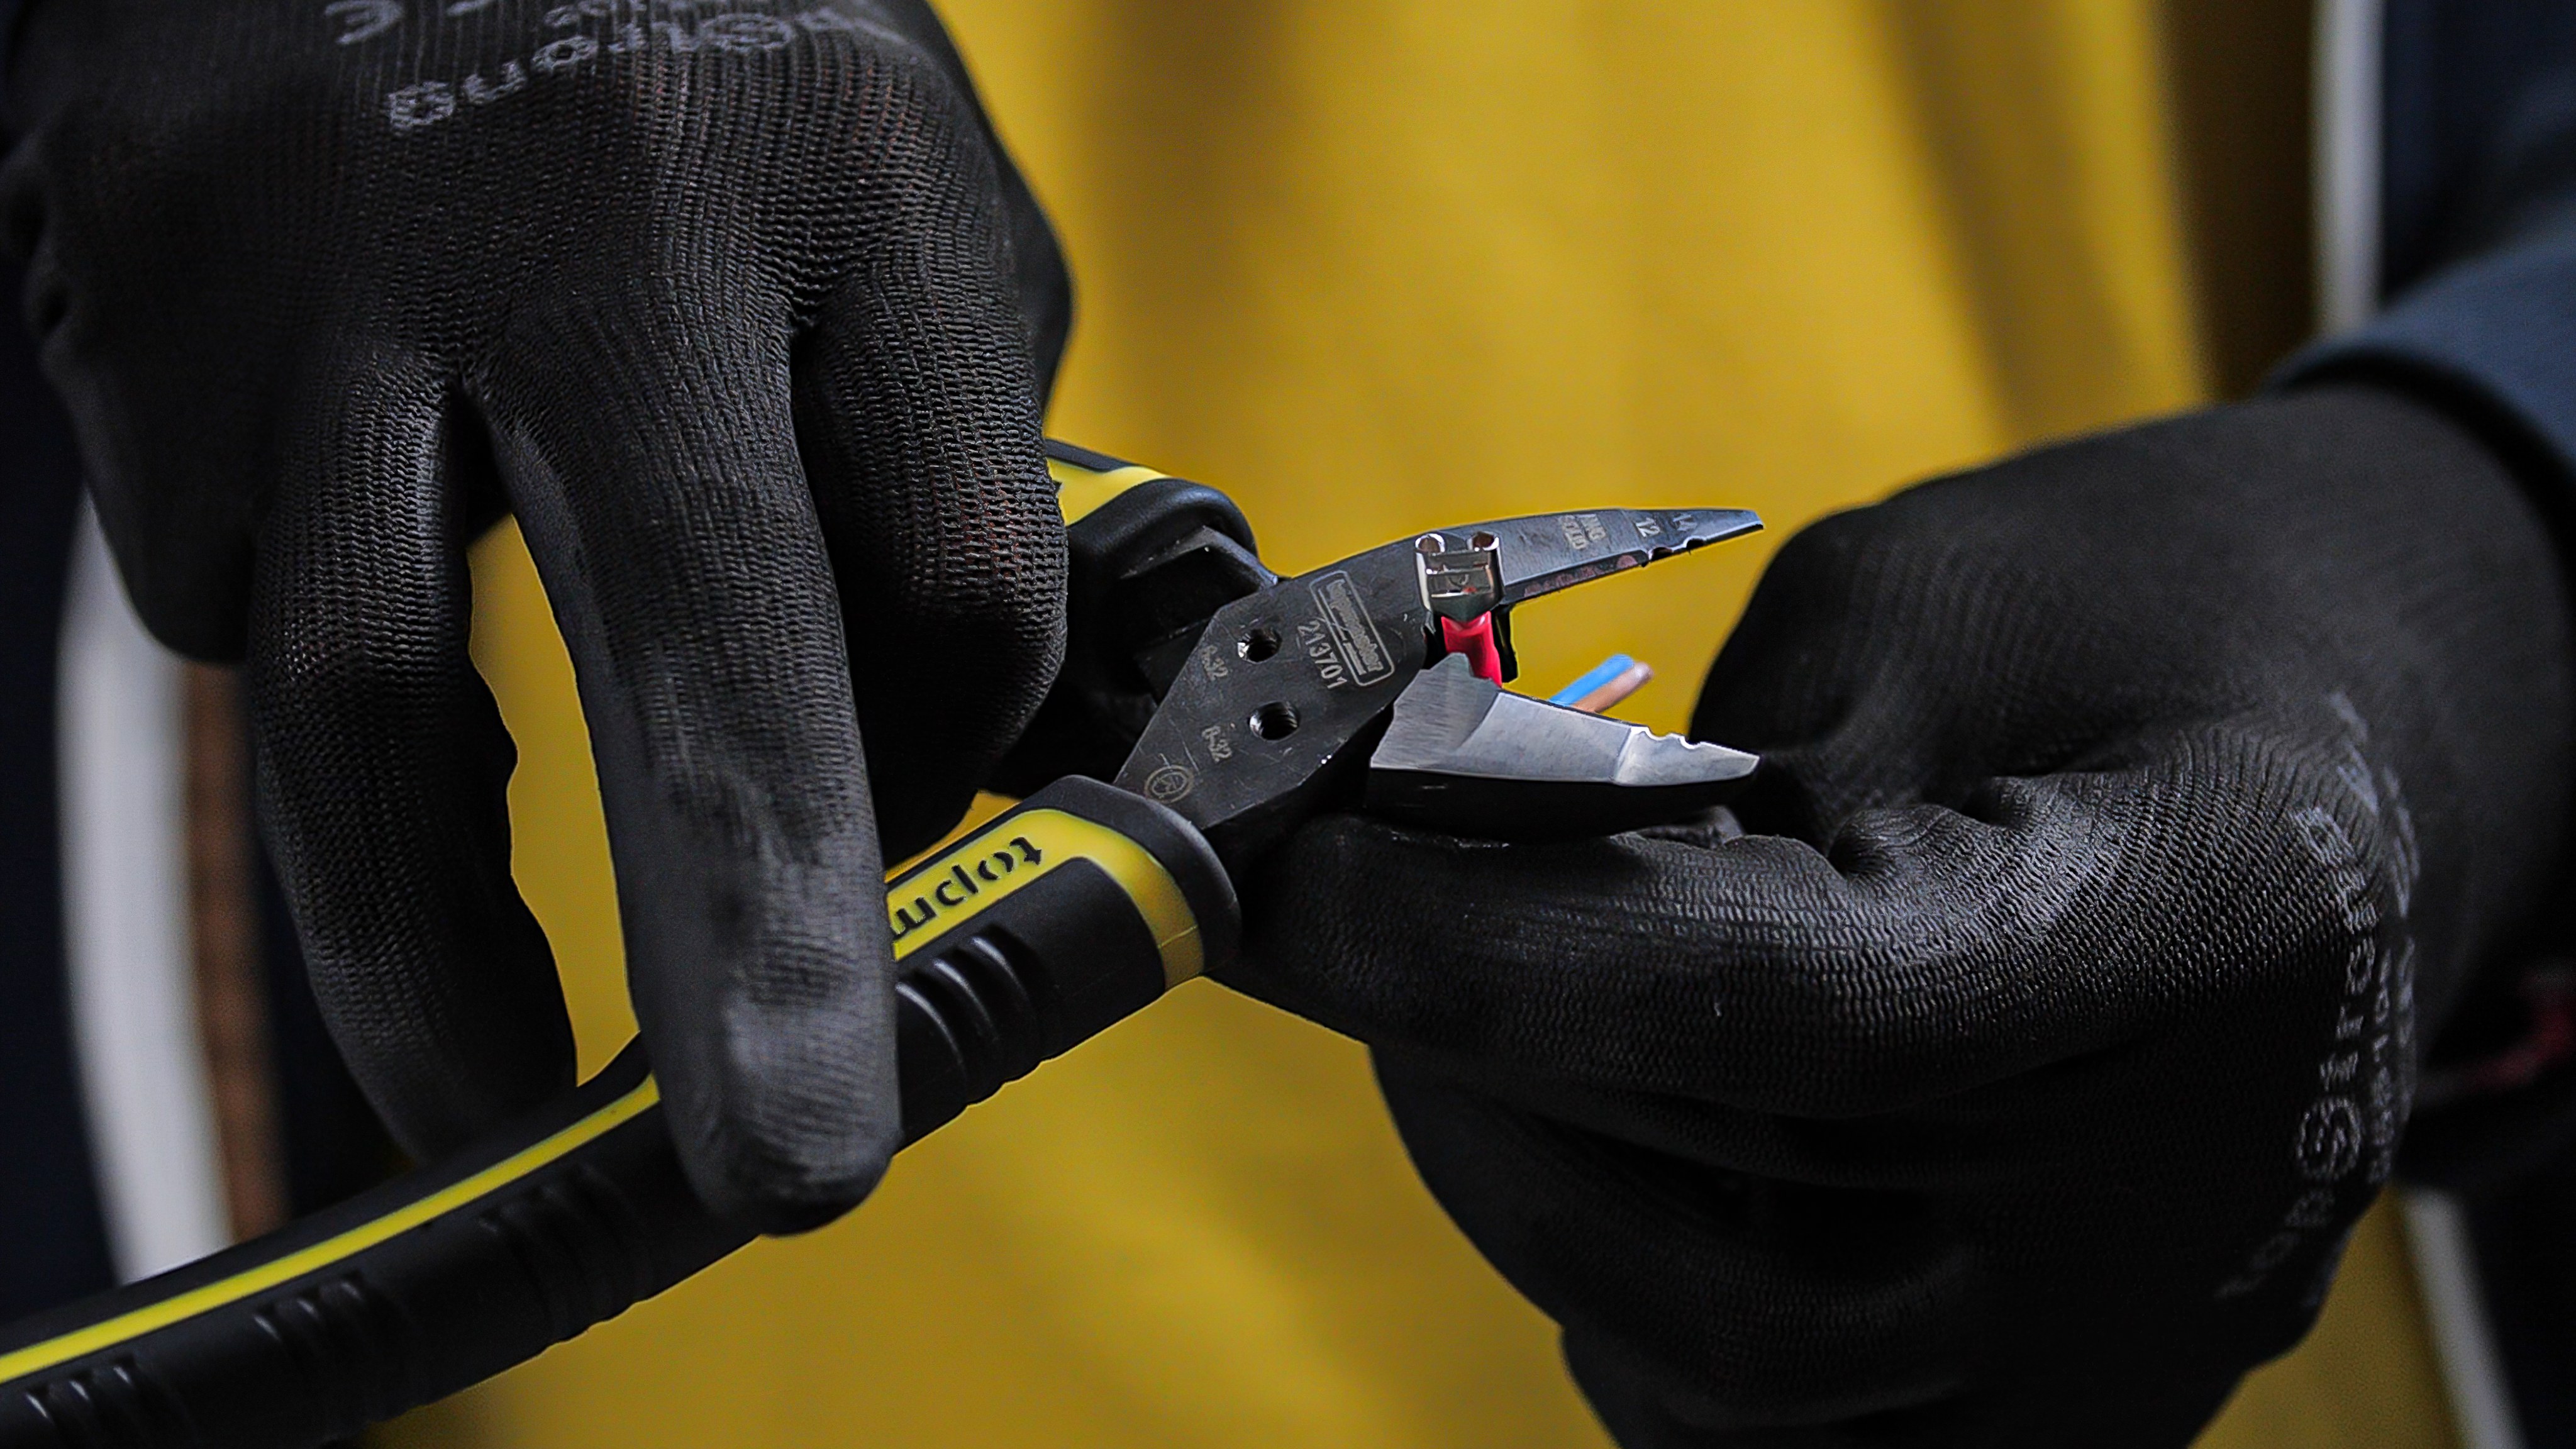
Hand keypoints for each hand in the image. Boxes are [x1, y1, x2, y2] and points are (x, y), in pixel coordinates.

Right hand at [3, 0, 1069, 1231]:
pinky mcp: (154, 342)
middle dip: (754, 944)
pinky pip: (243, 597)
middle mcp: (602, 228)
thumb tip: (935, 745)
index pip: (958, 575)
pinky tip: (375, 616)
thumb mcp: (896, 184)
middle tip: (792, 1169)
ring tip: (497, 1103)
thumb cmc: (694, 63)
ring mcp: (346, 284)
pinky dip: (331, 669)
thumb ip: (943, 438)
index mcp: (843, 180)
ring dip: (439, 958)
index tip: (922, 815)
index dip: (957, 746)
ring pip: (373, 706)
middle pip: (698, 640)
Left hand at [1231, 387, 2574, 1443]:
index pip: (1789, 1004)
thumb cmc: (2132, 612)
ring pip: (1713, 1359)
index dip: (1496, 949)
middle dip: (1452, 1038)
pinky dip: (1620, 1281)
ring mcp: (2132, 1335)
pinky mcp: (2060, 1400)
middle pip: (1726, 1197)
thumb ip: (1691, 780)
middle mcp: (2192, 1189)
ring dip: (1519, 1170)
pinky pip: (1762, 1418)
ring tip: (1454, 1002)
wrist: (2347, 733)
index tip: (1298, 876)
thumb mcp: (1908, 602)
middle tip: (1314, 911)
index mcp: (2207, 913)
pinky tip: (1583, 1123)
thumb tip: (1429, 904)